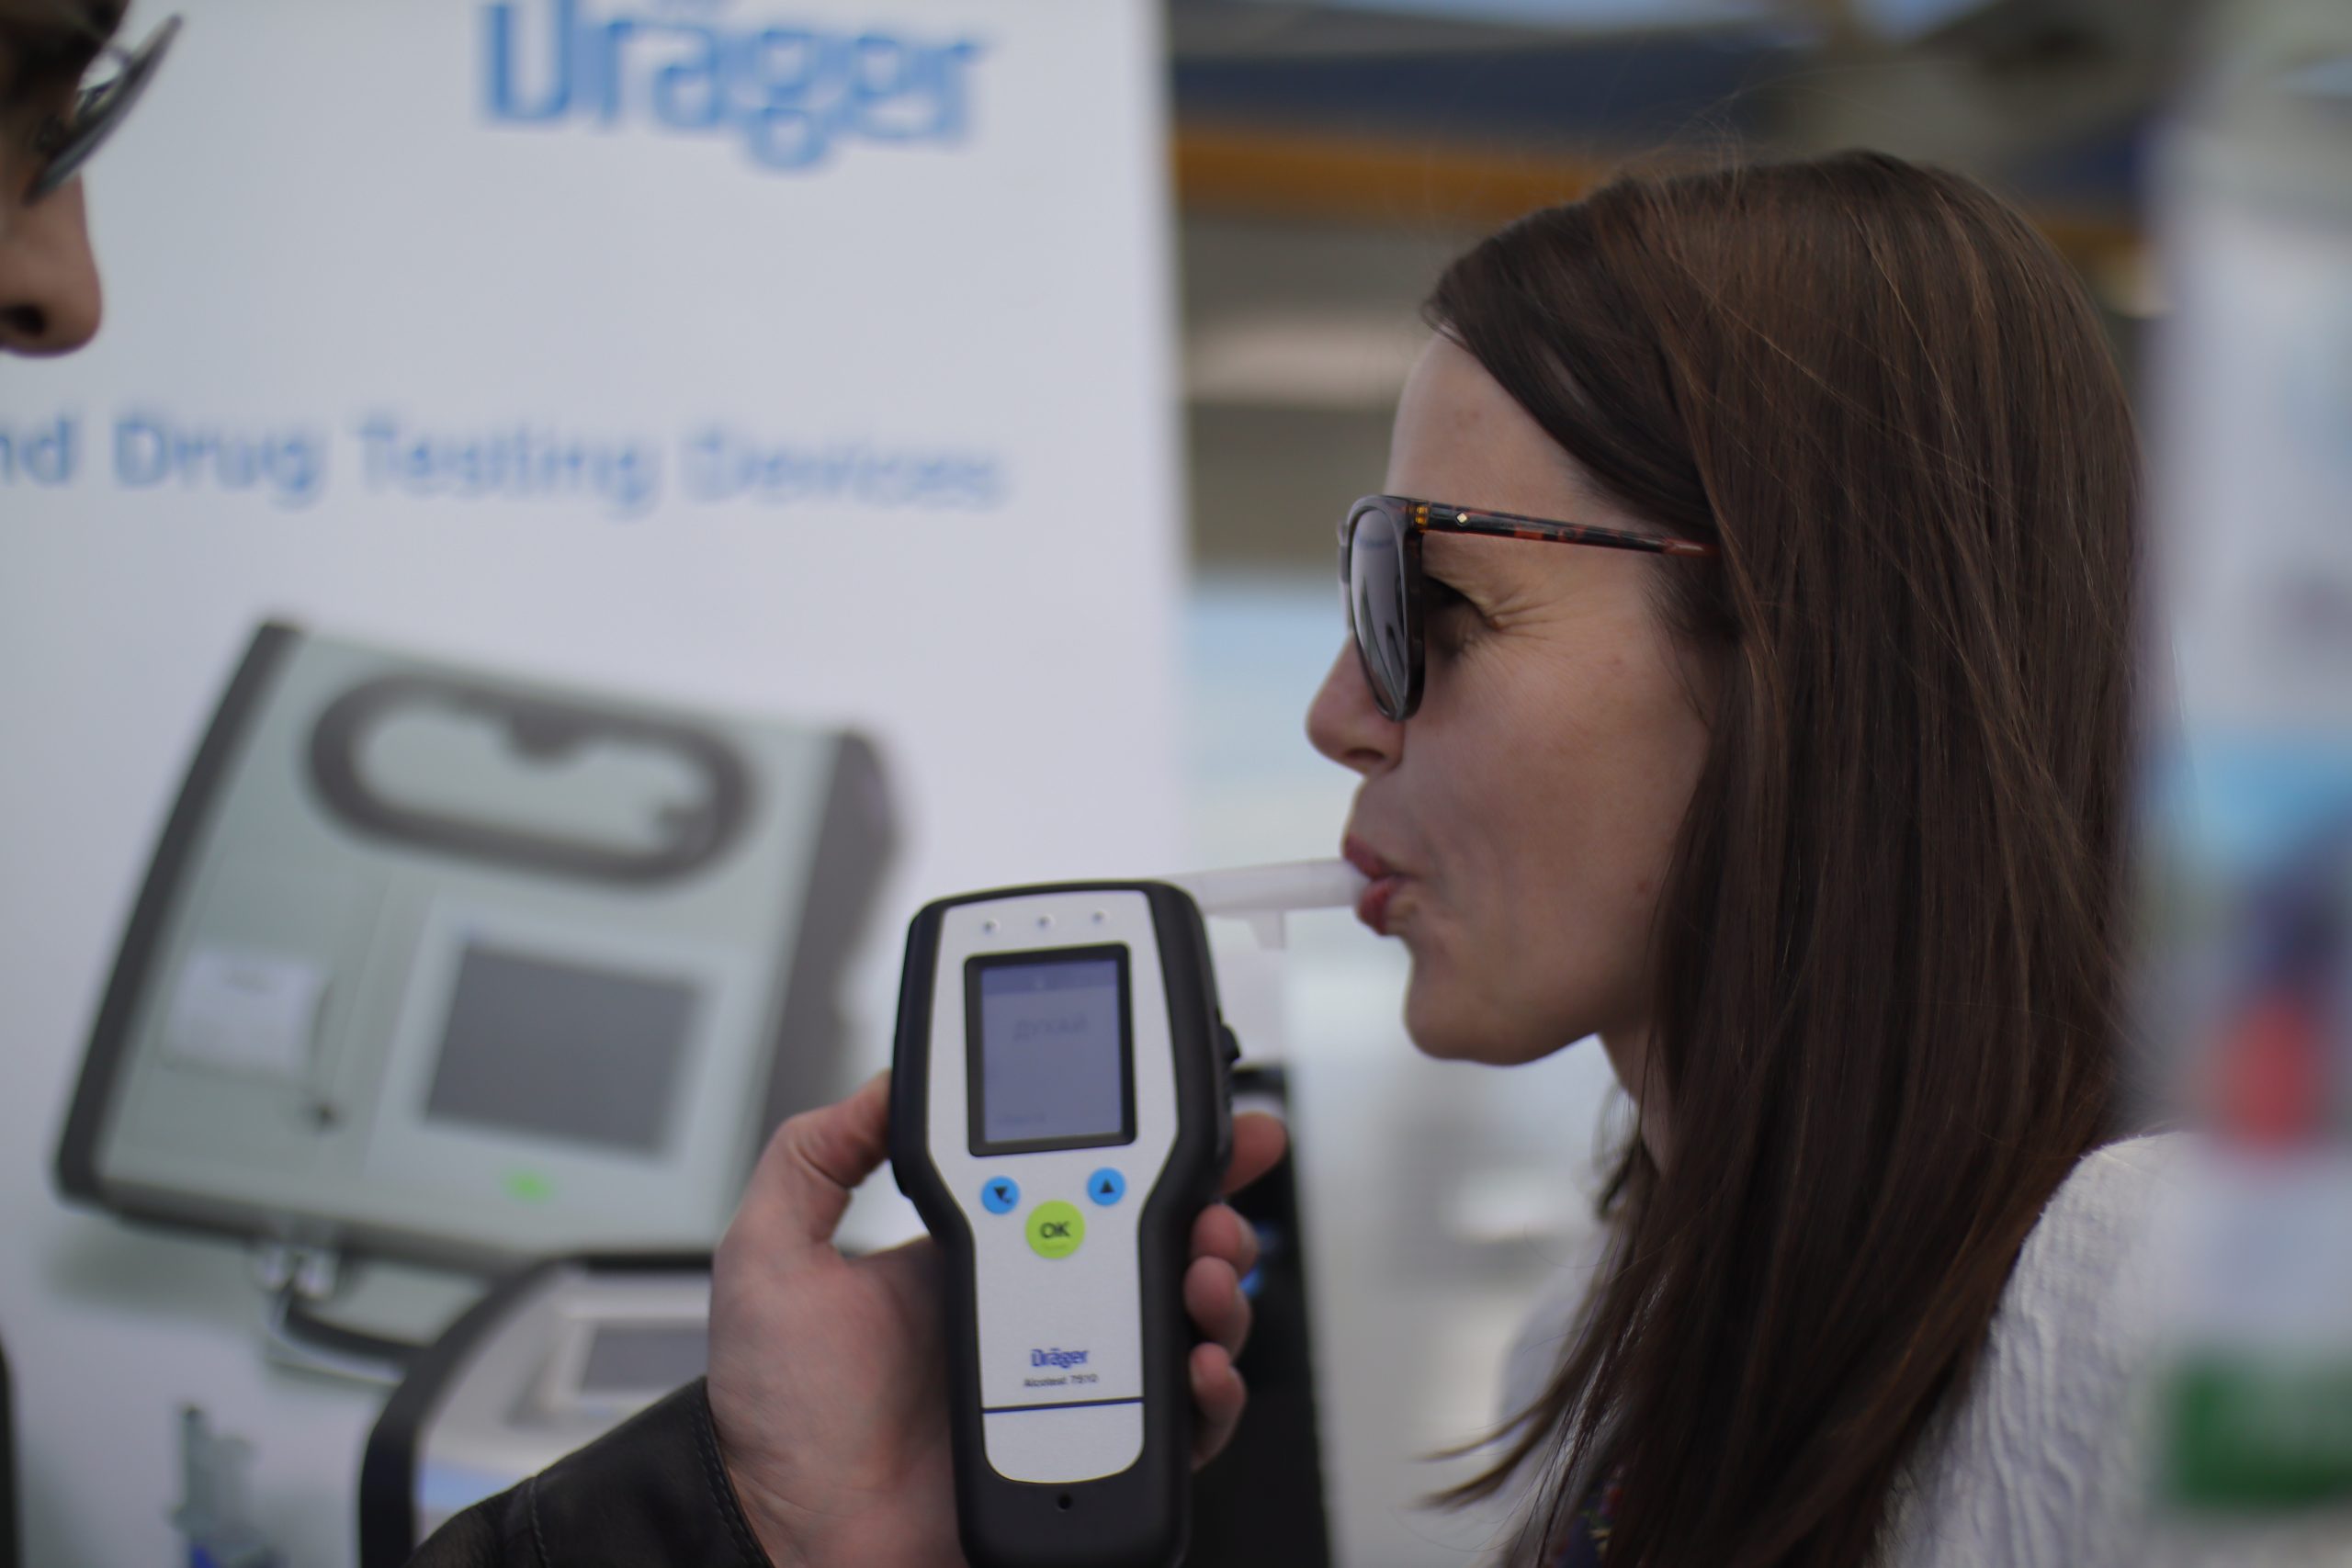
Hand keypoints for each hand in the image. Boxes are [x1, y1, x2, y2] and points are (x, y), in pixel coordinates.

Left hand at [707, 1072, 1287, 1567]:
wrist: (786, 1535)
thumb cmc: (778, 1416)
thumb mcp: (771, 1259)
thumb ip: (812, 1157)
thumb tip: (884, 1086)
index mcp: (979, 1257)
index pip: (1083, 1186)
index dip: (1152, 1154)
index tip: (1192, 1124)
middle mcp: (1037, 1314)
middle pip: (1159, 1248)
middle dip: (1210, 1215)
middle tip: (1214, 1209)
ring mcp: (1072, 1385)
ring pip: (1184, 1325)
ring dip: (1218, 1290)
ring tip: (1205, 1277)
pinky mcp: (1093, 1457)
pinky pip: (1182, 1427)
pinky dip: (1212, 1394)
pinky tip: (1197, 1368)